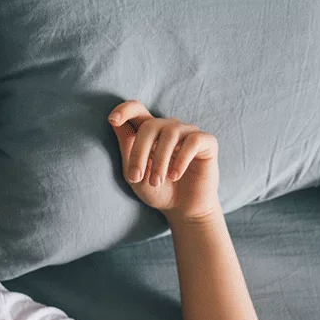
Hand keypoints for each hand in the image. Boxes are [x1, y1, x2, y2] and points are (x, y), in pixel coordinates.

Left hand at [108, 100, 220, 220]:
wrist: (183, 210)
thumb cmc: (158, 191)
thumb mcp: (135, 175)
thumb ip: (127, 150)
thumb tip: (115, 123)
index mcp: (150, 132)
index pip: (137, 109)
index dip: (124, 110)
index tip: (113, 120)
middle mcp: (169, 127)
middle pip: (150, 125)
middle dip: (139, 152)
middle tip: (135, 178)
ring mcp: (189, 132)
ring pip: (171, 133)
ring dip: (159, 160)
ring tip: (156, 182)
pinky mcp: (207, 142)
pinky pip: (192, 141)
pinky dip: (181, 160)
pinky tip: (175, 176)